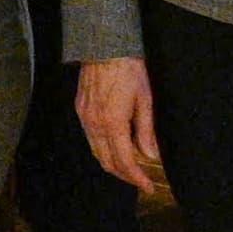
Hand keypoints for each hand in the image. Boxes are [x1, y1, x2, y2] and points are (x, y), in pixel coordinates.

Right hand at [75, 57, 158, 191]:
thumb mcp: (145, 99)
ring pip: (96, 152)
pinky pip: (90, 138)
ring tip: (129, 168)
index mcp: (112, 123)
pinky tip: (114, 146)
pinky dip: (103, 149)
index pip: (125, 161)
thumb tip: (151, 155)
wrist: (104, 45)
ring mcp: (84, 117)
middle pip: (107, 162)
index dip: (136, 178)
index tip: (147, 187)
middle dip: (124, 175)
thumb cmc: (128, 68)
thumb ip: (146, 130)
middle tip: (140, 181)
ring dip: (112, 164)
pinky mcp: (81, 109)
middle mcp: (94, 124)